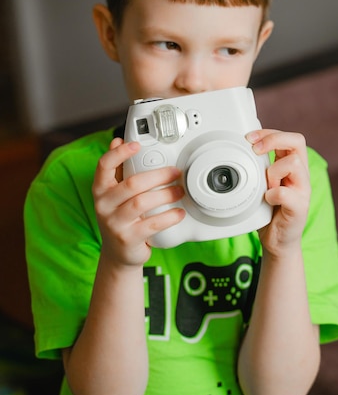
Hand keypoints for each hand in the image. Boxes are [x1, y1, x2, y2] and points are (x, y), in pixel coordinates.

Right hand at [92, 138, 184, 266]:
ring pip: (142, 203)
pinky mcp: (128, 239)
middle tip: (176, 172)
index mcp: (100, 189)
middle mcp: (104, 205)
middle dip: (158, 176)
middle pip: (132, 184)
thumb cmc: (120, 217)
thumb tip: (117, 141)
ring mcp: (114, 223)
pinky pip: (152, 225)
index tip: (136, 144)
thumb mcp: (114, 193)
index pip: (104, 166)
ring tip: (180, 191)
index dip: (119, 153)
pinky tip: (179, 212)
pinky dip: (169, 217)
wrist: (118, 253)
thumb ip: (117, 169)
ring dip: (165, 195)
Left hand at [247, 129, 310, 255]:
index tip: (249, 138)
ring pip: (293, 163)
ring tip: (265, 186)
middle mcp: (301, 174)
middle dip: (272, 140)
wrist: (278, 240)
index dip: (269, 133)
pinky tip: (267, 201)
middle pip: (297, 141)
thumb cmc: (269, 210)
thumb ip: (259, 166)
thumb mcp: (262, 182)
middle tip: (255, 150)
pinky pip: (285, 193)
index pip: (289, 137)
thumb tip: (243, 148)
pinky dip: (272, 195)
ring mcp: (303, 190)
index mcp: (292, 165)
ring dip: (272, 171)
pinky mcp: (299, 207)